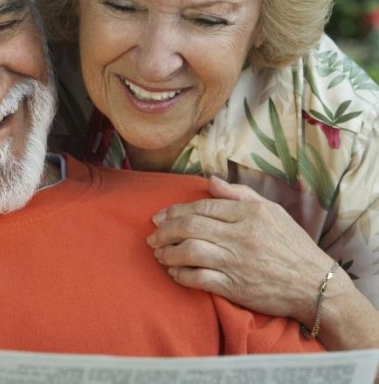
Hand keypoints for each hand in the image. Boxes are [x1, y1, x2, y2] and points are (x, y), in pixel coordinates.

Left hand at [147, 176, 333, 324]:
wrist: (315, 285)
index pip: (202, 207)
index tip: (159, 216)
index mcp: (248, 213)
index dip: (175, 211)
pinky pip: (199, 279)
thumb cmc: (292, 244)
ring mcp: (236, 262)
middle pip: (191, 227)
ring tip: (158, 253)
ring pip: (190, 251)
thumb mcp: (272, 210)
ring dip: (168, 251)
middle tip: (152, 234)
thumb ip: (239, 194)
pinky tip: (173, 271)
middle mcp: (239, 235)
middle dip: (165, 230)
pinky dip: (181, 274)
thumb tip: (210, 180)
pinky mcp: (234, 287)